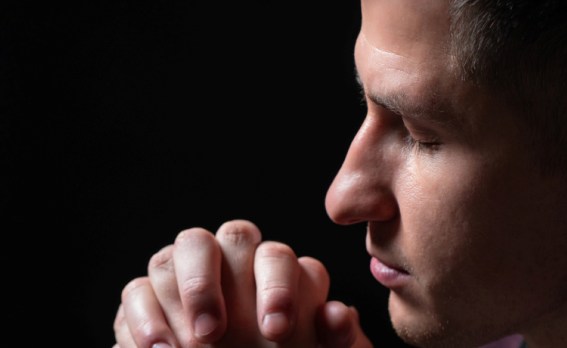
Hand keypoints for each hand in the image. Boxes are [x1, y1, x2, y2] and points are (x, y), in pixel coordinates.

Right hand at [113, 219, 372, 347]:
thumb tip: (339, 316)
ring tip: (188, 346)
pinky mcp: (150, 299)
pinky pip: (138, 289)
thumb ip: (337, 340)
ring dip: (183, 293)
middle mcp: (235, 262)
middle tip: (215, 333)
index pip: (278, 257)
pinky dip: (144, 317)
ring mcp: (190, 275)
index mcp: (278, 272)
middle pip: (230, 237)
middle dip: (223, 280)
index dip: (278, 287)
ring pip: (182, 249)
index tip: (276, 331)